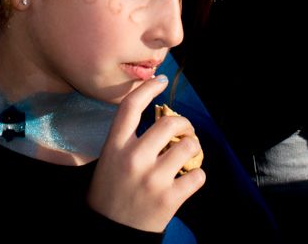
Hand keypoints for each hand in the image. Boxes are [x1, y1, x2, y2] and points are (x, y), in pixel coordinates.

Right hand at [87, 76, 205, 231]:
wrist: (110, 231)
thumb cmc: (110, 191)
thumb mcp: (110, 159)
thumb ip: (129, 139)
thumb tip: (162, 117)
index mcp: (115, 146)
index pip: (131, 106)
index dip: (148, 88)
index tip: (161, 80)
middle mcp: (133, 158)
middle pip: (169, 123)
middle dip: (183, 123)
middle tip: (185, 131)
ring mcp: (152, 179)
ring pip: (189, 146)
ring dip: (194, 147)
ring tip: (189, 155)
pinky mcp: (169, 199)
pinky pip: (197, 175)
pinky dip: (197, 175)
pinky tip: (188, 179)